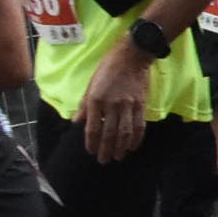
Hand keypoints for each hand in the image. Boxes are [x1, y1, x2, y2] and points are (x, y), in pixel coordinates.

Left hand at [78, 44, 153, 162]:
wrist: (132, 56)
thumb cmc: (108, 68)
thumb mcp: (90, 84)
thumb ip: (84, 105)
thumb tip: (77, 122)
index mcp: (96, 100)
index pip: (92, 127)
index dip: (91, 142)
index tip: (90, 151)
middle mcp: (112, 105)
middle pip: (109, 133)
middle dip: (105, 149)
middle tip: (103, 160)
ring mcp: (128, 105)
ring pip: (125, 132)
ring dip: (121, 147)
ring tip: (118, 156)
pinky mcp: (141, 104)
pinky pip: (139, 125)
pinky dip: (136, 138)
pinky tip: (133, 146)